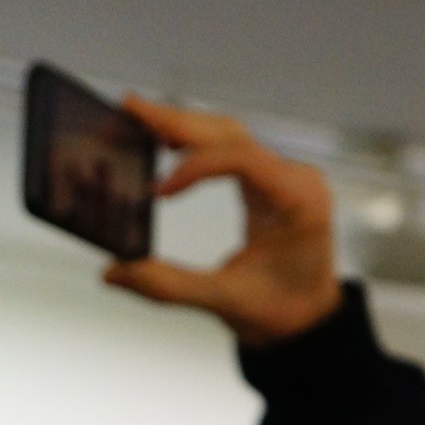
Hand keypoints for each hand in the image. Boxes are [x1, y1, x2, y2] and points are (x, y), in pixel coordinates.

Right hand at [102, 96, 343, 346]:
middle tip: (130, 107)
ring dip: (184, 125)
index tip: (158, 192)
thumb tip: (114, 272)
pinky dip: (197, 143)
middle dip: (178, 120)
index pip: (242, 158)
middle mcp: (295, 179)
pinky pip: (232, 149)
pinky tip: (167, 140)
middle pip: (231, 134)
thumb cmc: (282, 310)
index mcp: (298, 201)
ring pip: (229, 134)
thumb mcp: (227, 301)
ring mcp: (284, 175)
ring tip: (139, 117)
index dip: (196, 166)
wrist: (310, 318)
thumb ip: (170, 286)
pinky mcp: (271, 180)